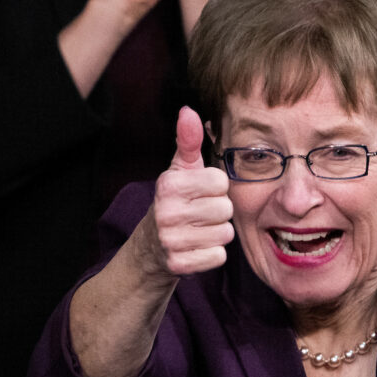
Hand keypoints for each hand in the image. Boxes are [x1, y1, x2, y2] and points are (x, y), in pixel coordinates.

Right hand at [139, 106, 232, 278]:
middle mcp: (166, 212)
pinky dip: (211, 255)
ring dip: (216, 234)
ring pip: (225, 234)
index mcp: (169, 184)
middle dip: (218, 212)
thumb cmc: (175, 201)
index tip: (199, 193)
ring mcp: (171, 240)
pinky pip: (218, 257)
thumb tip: (188, 110)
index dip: (215, 188)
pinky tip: (196, 248)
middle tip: (199, 214)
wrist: (151, 248)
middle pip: (225, 209)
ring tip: (198, 230)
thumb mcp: (179, 170)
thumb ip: (188, 141)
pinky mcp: (179, 265)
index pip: (221, 182)